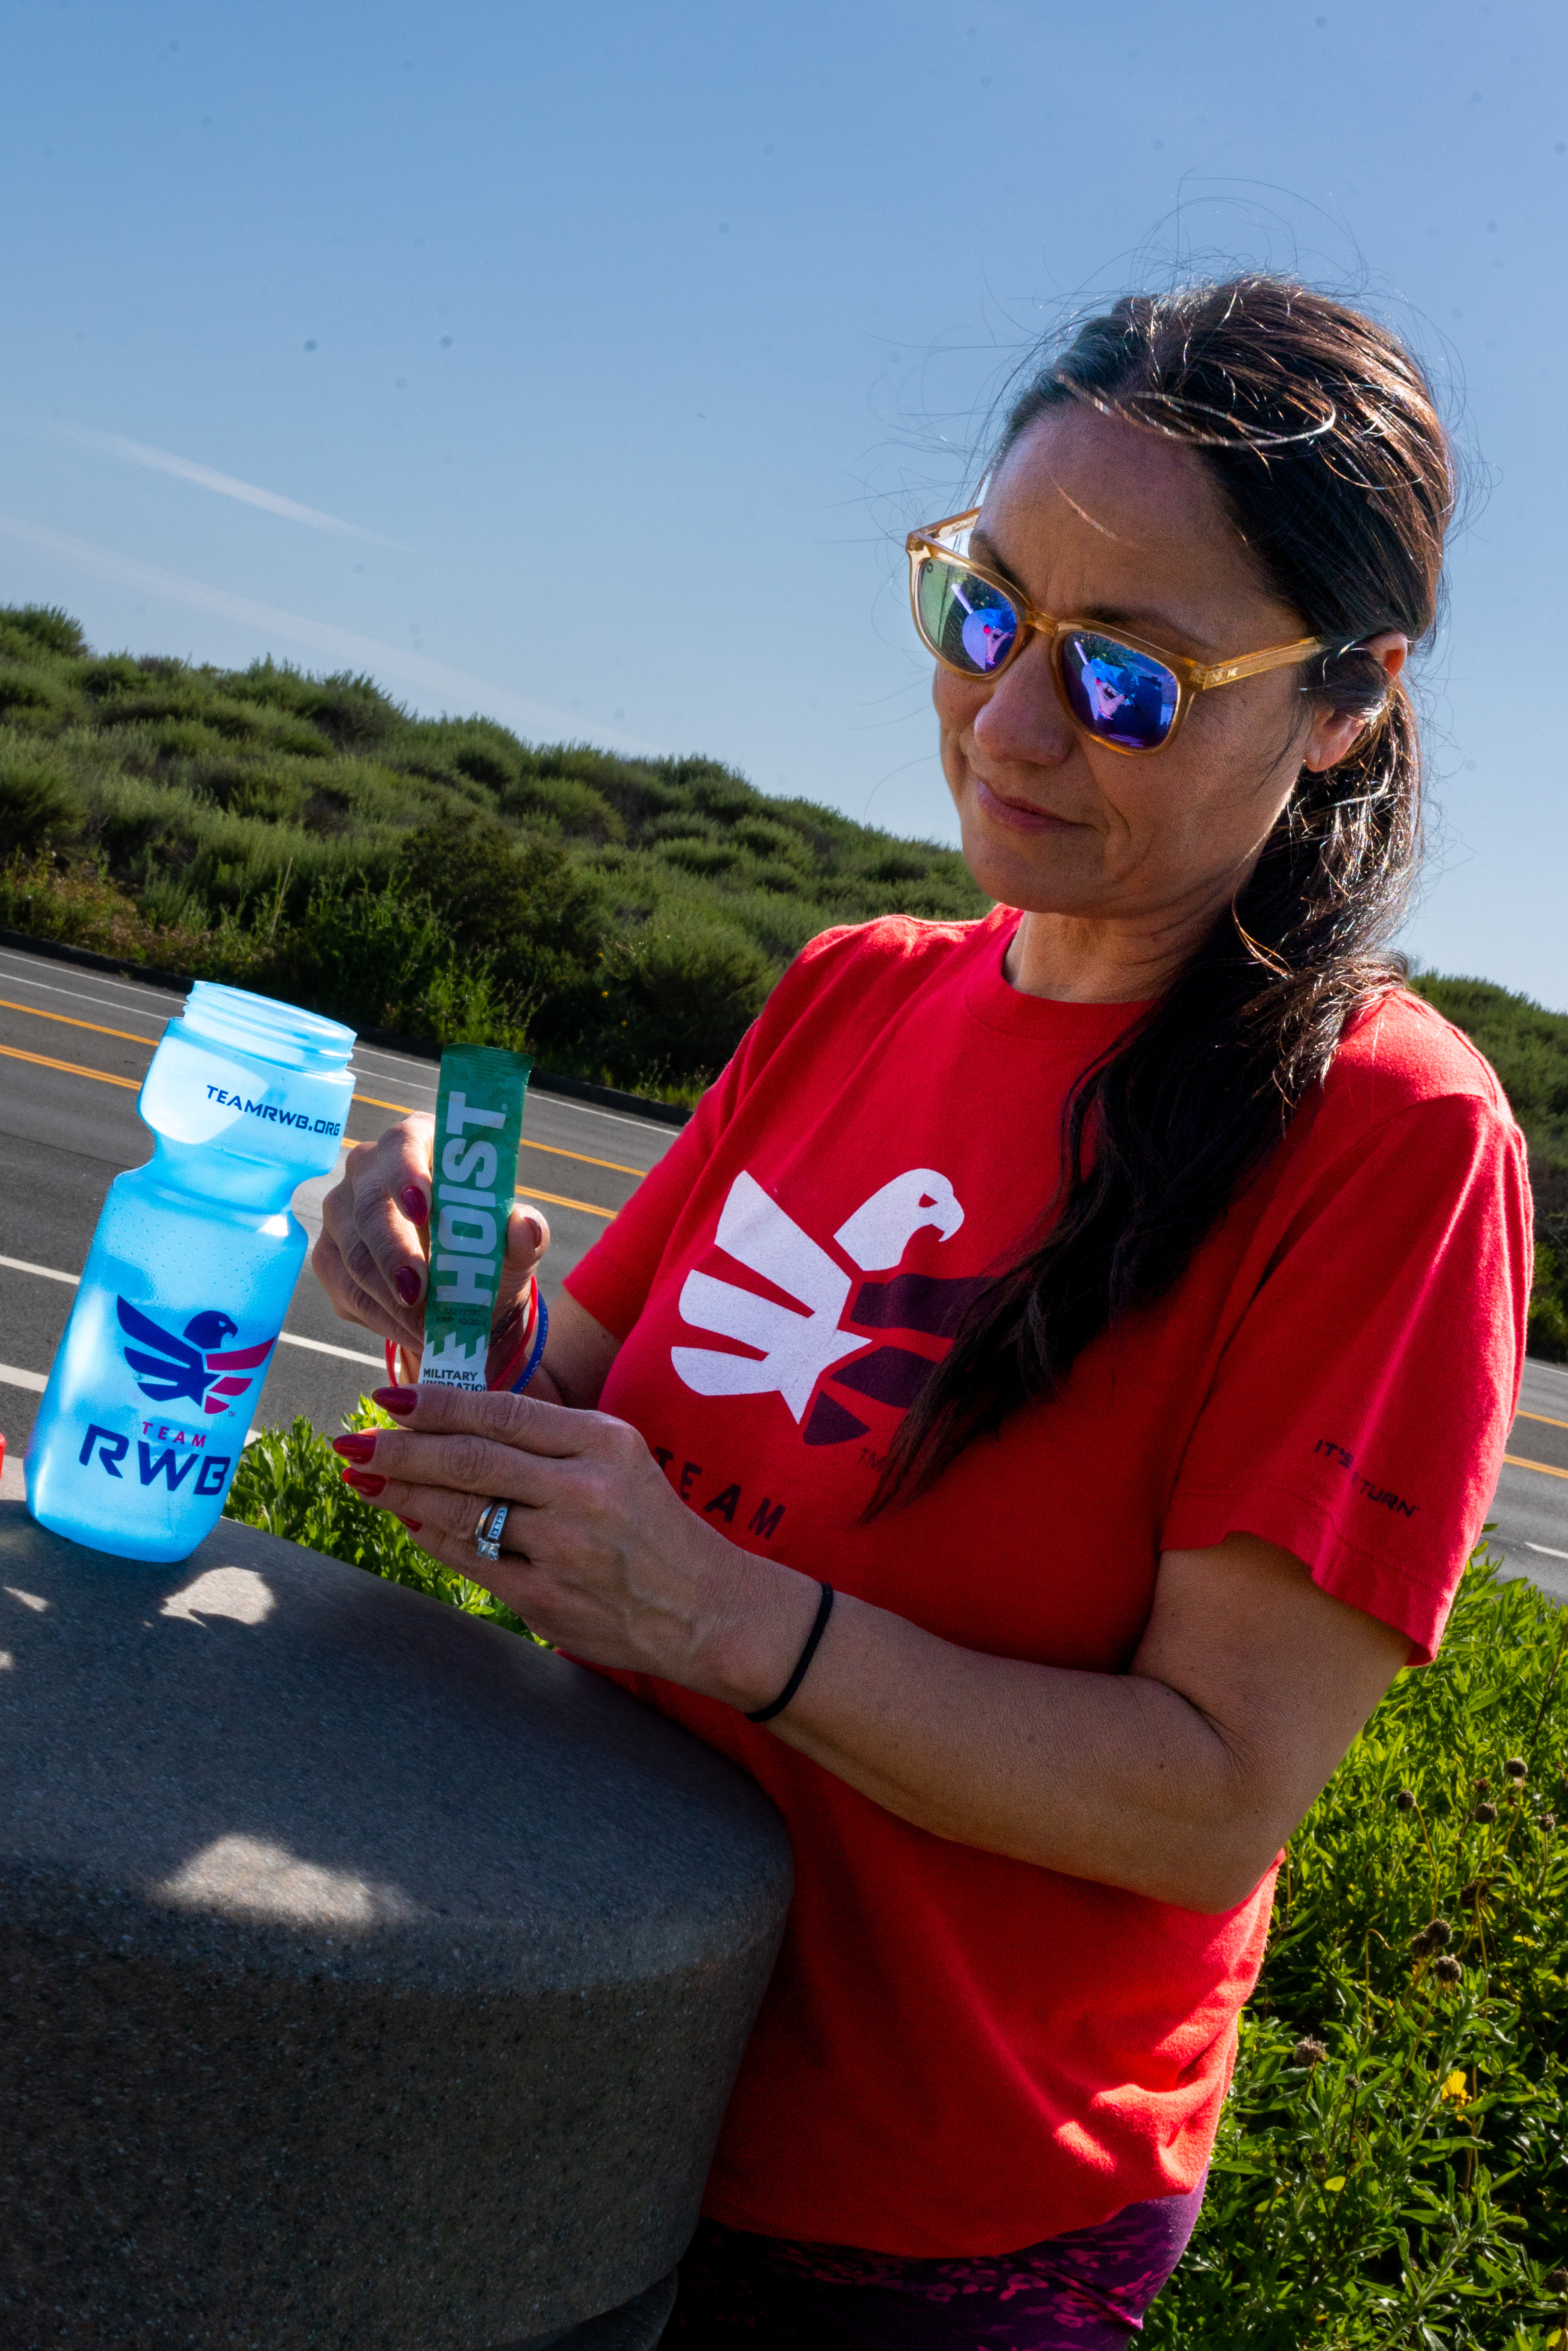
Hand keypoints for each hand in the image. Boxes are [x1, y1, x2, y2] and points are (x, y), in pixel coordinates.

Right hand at [313, 1116, 549, 1378]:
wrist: (463, 1294)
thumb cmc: (487, 1252)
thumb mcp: (514, 1247)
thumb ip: (524, 1235)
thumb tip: (523, 1225)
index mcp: (420, 1144)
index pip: (402, 1143)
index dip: (407, 1173)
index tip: (422, 1211)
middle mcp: (370, 1169)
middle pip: (369, 1204)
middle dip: (394, 1253)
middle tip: (418, 1293)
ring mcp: (342, 1211)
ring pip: (353, 1253)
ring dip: (390, 1297)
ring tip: (427, 1327)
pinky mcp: (329, 1256)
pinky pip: (344, 1288)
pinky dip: (380, 1316)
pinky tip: (411, 1331)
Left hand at [332, 1383, 819, 1705]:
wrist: (706, 1610)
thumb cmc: (653, 1527)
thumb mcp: (618, 1459)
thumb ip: (548, 1441)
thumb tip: (456, 1427)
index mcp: (603, 1442)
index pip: (502, 1412)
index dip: (436, 1404)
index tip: (388, 1396)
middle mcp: (582, 1490)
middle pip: (470, 1460)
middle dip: (400, 1448)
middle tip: (351, 1440)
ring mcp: (562, 1548)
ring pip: (460, 1512)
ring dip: (401, 1493)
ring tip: (364, 1478)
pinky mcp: (545, 1599)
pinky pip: (470, 1561)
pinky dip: (431, 1538)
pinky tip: (408, 1521)